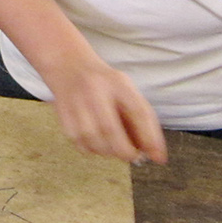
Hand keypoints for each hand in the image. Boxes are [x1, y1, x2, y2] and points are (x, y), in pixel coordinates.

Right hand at [47, 61, 166, 164]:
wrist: (69, 65)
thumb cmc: (105, 83)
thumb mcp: (126, 91)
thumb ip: (141, 119)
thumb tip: (156, 154)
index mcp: (117, 83)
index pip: (137, 111)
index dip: (150, 137)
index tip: (158, 156)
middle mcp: (95, 90)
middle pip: (109, 129)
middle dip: (124, 151)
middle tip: (132, 157)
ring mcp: (76, 101)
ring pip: (92, 138)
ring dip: (107, 152)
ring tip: (114, 149)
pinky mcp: (62, 113)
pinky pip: (78, 141)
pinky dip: (91, 149)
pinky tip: (97, 144)